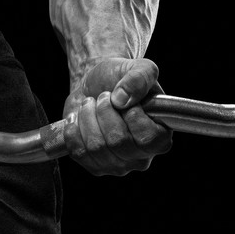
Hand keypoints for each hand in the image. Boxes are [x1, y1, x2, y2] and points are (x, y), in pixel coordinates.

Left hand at [62, 57, 171, 175]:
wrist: (95, 85)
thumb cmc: (121, 79)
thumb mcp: (139, 67)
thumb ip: (141, 77)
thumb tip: (123, 98)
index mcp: (160, 137)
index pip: (146, 137)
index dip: (130, 114)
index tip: (122, 97)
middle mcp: (141, 157)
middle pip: (117, 142)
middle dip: (104, 111)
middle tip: (103, 97)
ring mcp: (118, 165)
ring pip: (96, 147)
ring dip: (87, 117)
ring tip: (90, 104)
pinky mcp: (94, 166)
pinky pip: (78, 152)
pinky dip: (73, 130)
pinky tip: (79, 118)